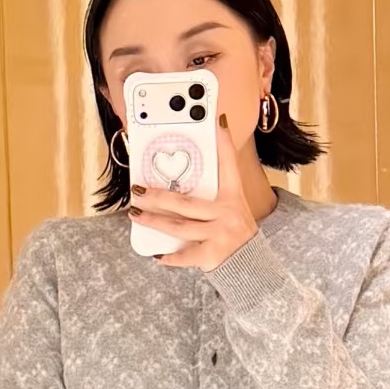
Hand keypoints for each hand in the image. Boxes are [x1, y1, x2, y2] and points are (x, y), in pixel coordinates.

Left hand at [129, 113, 261, 270]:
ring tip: (136, 215)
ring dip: (154, 221)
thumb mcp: (231, 211)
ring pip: (178, 226)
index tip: (218, 120)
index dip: (224, 143)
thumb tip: (175, 190)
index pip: (228, 164)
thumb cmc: (235, 235)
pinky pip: (186, 255)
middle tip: (137, 190)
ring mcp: (220, 234)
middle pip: (184, 202)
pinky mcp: (213, 255)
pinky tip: (157, 255)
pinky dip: (170, 257)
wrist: (253, 268)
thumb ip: (210, 198)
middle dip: (157, 196)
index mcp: (232, 198)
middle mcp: (228, 213)